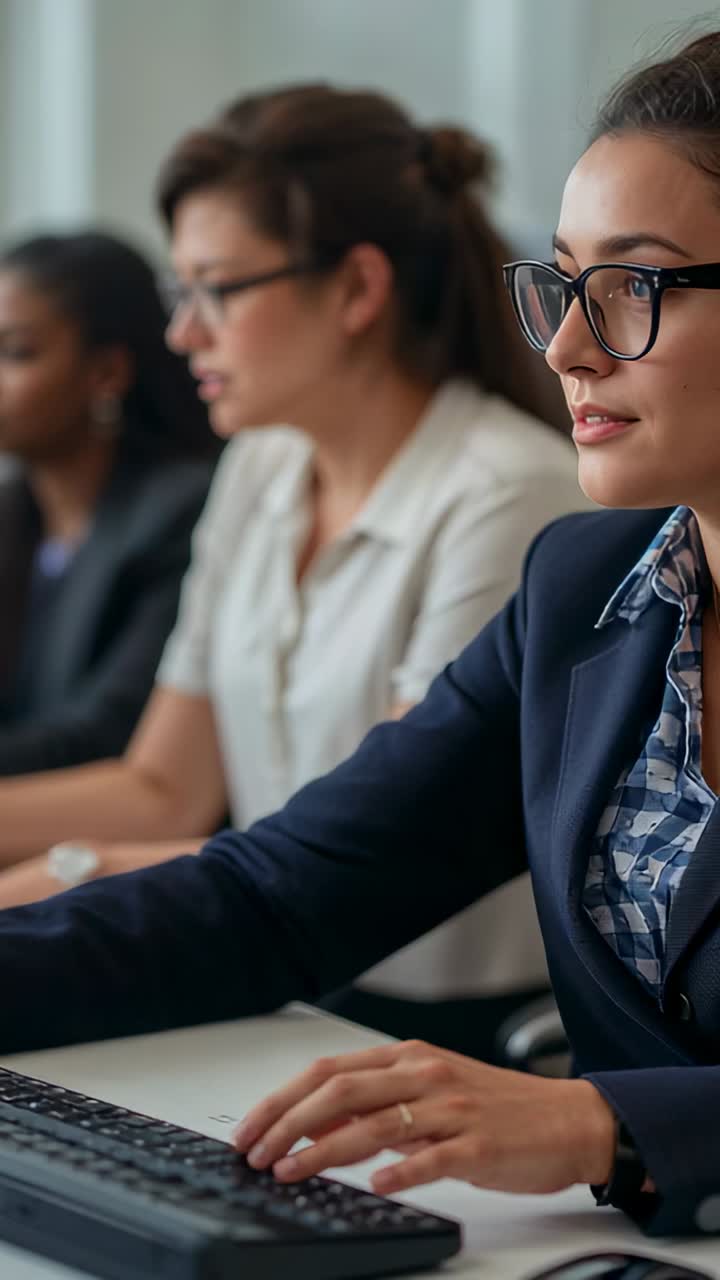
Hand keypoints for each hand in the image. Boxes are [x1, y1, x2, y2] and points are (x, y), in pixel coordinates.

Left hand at [232, 1039, 616, 1196]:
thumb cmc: (498, 1108)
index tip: (250, 1127)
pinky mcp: (478, 1143)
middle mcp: (425, 1075)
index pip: (330, 1070)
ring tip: (289, 1172)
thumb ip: (379, 1102)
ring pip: (375, 1123)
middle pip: (340, 1091)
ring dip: (323, 1150)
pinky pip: (432, 1156)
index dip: (283, 1098)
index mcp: (409, 1058)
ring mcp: (451, 1108)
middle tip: (256, 1152)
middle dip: (288, 1122)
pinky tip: (376, 1185)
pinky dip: (400, 1170)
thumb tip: (315, 1124)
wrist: (571, 1120)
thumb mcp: (432, 1091)